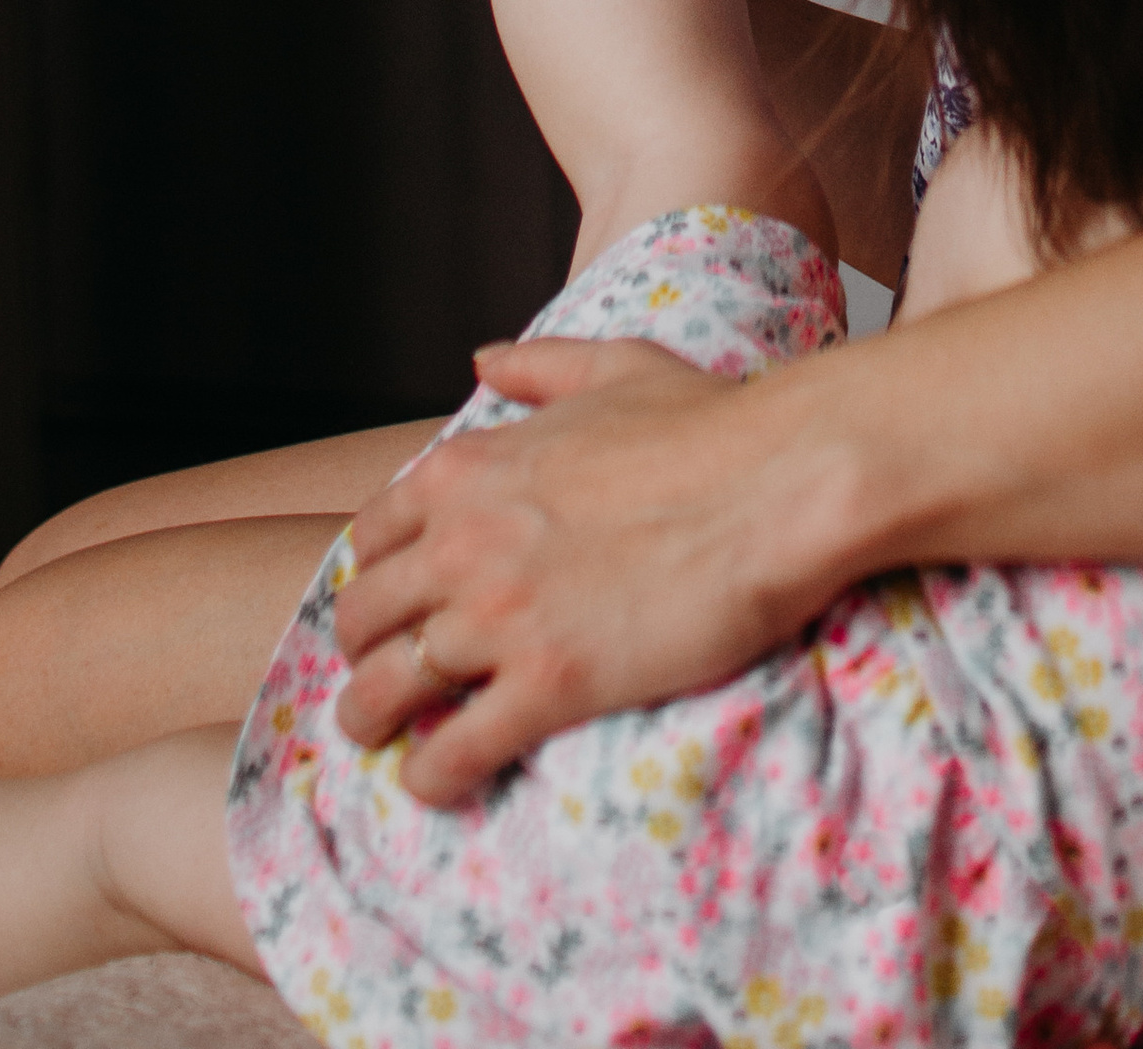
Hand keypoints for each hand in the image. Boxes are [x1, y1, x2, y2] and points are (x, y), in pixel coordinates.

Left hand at [332, 338, 830, 799]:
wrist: (779, 481)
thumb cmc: (711, 422)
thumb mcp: (613, 366)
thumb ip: (538, 365)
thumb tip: (484, 360)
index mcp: (470, 469)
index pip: (373, 536)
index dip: (378, 575)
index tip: (399, 601)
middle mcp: (464, 543)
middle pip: (363, 617)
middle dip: (363, 652)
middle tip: (386, 678)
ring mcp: (500, 617)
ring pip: (384, 692)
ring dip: (372, 722)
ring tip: (387, 741)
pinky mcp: (547, 684)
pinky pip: (453, 752)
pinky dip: (432, 776)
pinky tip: (438, 783)